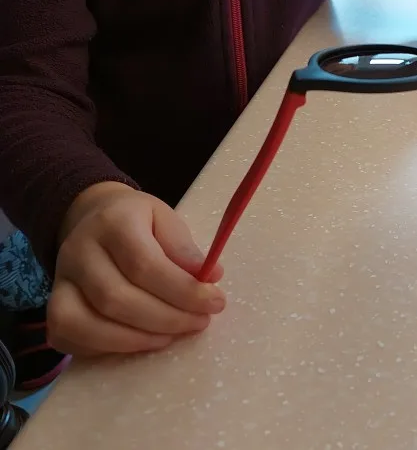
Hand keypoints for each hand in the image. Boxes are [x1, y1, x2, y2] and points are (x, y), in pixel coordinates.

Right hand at [49, 182, 225, 355]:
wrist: (94, 217)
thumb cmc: (140, 223)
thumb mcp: (167, 220)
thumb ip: (185, 248)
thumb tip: (210, 277)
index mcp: (113, 223)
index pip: (145, 265)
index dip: (183, 291)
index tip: (215, 302)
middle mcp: (79, 251)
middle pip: (117, 299)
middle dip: (166, 319)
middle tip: (199, 322)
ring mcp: (60, 281)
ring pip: (88, 323)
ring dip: (138, 339)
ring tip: (173, 336)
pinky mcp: (52, 305)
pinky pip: (68, 337)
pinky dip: (106, 348)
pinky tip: (140, 342)